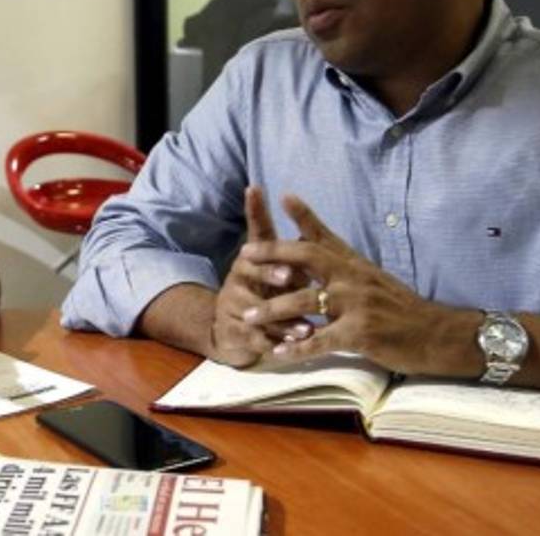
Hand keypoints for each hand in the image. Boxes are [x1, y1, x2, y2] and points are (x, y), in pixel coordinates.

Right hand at [209, 186, 310, 365]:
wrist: (233, 331)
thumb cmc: (264, 292)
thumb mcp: (278, 269)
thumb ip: (289, 247)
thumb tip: (302, 214)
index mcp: (253, 257)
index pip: (256, 230)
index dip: (255, 210)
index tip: (256, 189)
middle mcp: (239, 276)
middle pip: (252, 270)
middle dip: (271, 273)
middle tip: (290, 276)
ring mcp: (234, 305)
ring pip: (258, 310)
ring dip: (282, 318)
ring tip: (306, 328)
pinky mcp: (235, 332)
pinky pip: (256, 338)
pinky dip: (276, 344)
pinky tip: (292, 349)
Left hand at [239, 195, 459, 373]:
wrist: (437, 334)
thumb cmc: (401, 308)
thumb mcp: (372, 279)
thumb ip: (344, 264)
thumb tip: (318, 244)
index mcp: (354, 264)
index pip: (325, 235)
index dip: (304, 215)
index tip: (283, 196)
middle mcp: (353, 278)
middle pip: (307, 256)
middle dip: (273, 254)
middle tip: (244, 256)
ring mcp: (356, 305)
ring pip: (305, 301)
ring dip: (273, 309)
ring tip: (248, 316)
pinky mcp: (360, 333)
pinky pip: (321, 341)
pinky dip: (297, 348)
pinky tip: (278, 353)